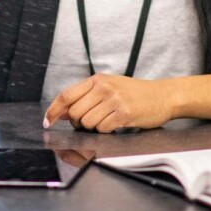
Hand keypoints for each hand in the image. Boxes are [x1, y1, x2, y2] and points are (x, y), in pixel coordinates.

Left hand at [43, 74, 173, 132]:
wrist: (163, 95)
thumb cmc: (135, 93)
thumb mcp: (109, 87)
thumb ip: (86, 97)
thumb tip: (64, 112)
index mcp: (97, 80)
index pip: (67, 95)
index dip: (54, 110)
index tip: (47, 121)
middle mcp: (104, 87)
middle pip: (75, 113)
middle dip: (79, 123)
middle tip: (91, 122)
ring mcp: (114, 100)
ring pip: (88, 123)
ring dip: (94, 128)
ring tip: (107, 121)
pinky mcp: (124, 113)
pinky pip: (103, 129)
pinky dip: (106, 131)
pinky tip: (116, 123)